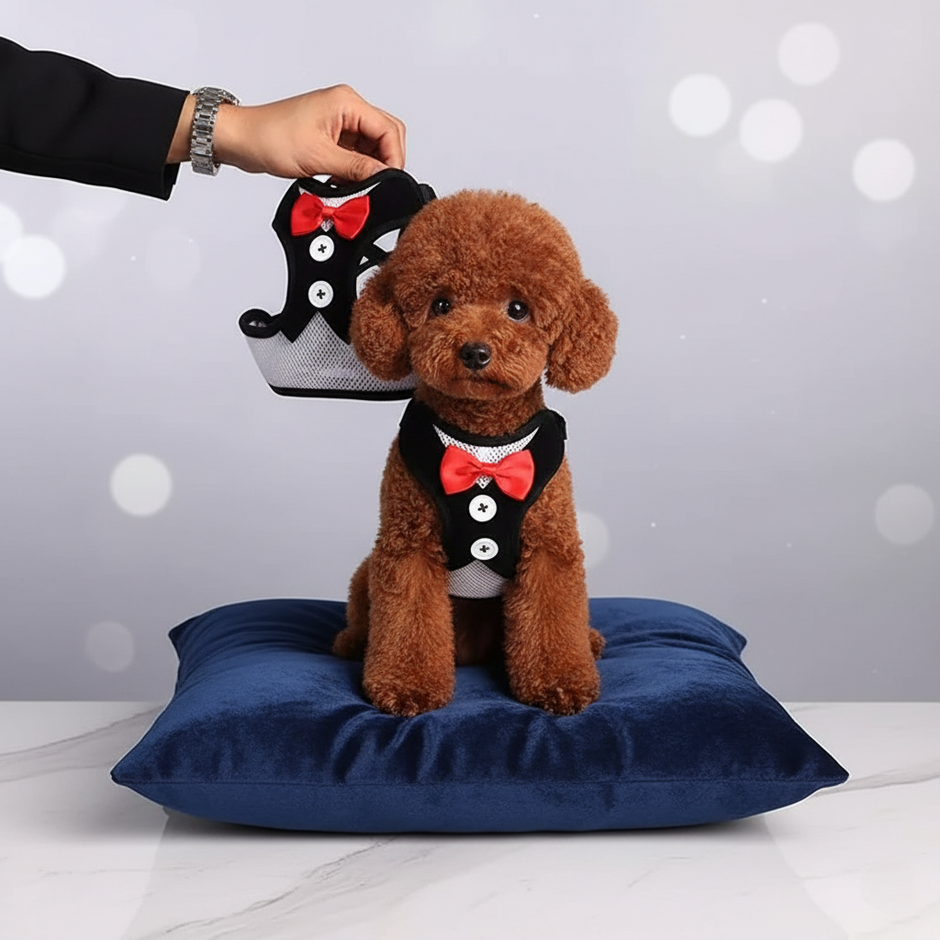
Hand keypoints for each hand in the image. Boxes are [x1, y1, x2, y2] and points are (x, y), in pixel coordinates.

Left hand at [168, 84, 405, 181]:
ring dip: (368, 169)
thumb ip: (356, 168)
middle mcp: (346, 108)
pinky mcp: (331, 136)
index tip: (390, 182)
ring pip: (371, 148)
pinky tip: (345, 183)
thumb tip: (385, 177)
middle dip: (385, 163)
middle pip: (385, 136)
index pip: (388, 130)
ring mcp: (339, 122)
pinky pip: (355, 155)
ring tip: (357, 186)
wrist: (241, 140)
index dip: (394, 159)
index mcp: (347, 103)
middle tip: (379, 186)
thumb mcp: (319, 157)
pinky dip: (355, 171)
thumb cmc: (270, 137)